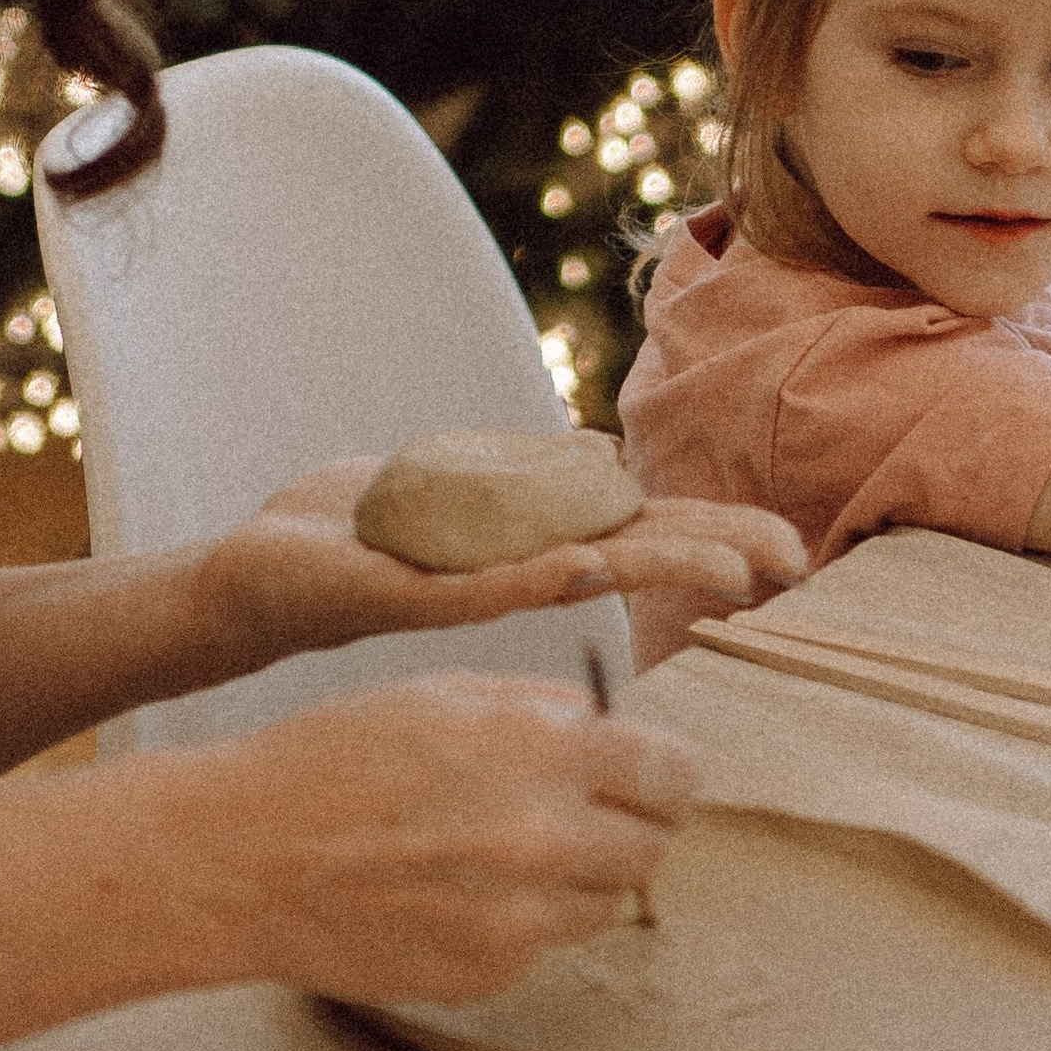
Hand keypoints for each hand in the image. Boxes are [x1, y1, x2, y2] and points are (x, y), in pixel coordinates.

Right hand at [181, 674, 699, 1008]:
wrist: (246, 859)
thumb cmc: (335, 757)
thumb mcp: (441, 693)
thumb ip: (540, 708)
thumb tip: (609, 724)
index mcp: (539, 749)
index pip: (673, 772)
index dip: (666, 769)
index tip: (652, 771)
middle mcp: (544, 838)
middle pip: (654, 844)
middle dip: (629, 821)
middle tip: (582, 808)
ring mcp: (519, 919)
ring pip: (606, 900)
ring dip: (578, 874)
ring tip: (500, 845)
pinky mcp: (489, 974)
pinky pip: (543, 943)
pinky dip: (520, 917)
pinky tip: (454, 888)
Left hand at [196, 462, 805, 673]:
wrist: (257, 576)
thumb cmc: (352, 530)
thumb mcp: (454, 479)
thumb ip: (526, 470)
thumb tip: (606, 454)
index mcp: (528, 536)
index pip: (637, 524)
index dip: (709, 528)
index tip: (784, 544)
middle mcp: (513, 567)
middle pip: (633, 550)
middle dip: (712, 551)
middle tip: (793, 561)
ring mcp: (471, 584)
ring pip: (581, 570)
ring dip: (654, 562)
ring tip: (729, 568)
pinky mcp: (412, 596)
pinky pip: (489, 584)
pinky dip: (542, 572)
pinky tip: (594, 563)